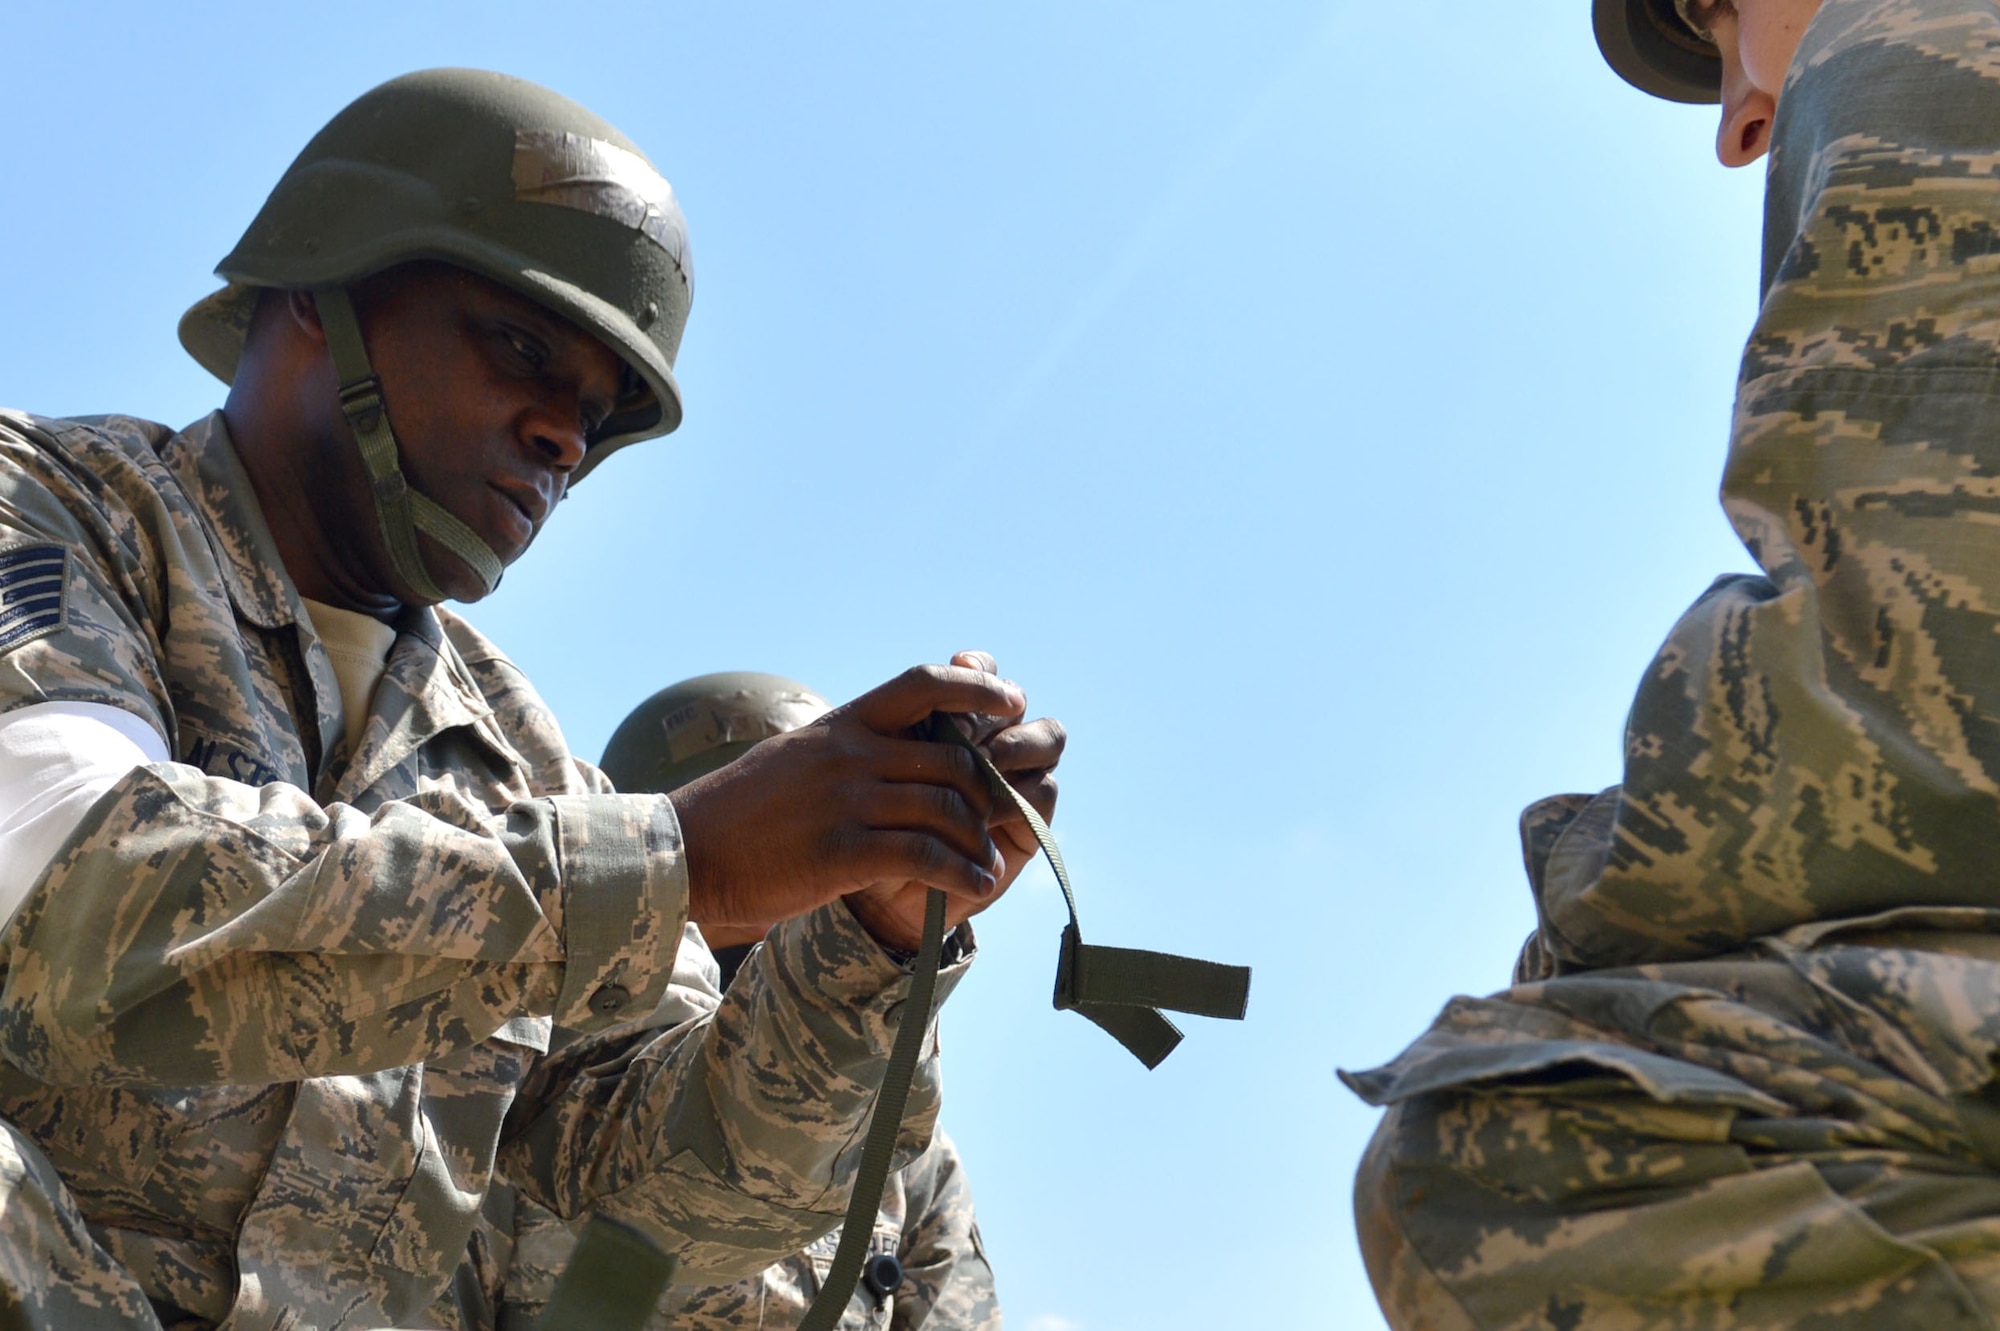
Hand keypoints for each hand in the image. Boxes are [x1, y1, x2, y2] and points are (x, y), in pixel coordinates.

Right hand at [670, 654, 1060, 949]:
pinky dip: (961, 873)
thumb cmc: (740, 811)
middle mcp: (851, 755)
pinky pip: (925, 856)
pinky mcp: (842, 852)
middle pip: (954, 757)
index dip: (978, 689)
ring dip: (980, 840)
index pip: (925, 684)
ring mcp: (847, 802)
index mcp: (843, 725)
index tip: (1012, 703)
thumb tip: (891, 745)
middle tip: (1004, 816)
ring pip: (948, 808)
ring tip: (989, 863)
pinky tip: (973, 887)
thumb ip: (848, 748)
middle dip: (991, 790)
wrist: (685, 853)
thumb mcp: (796, 757)